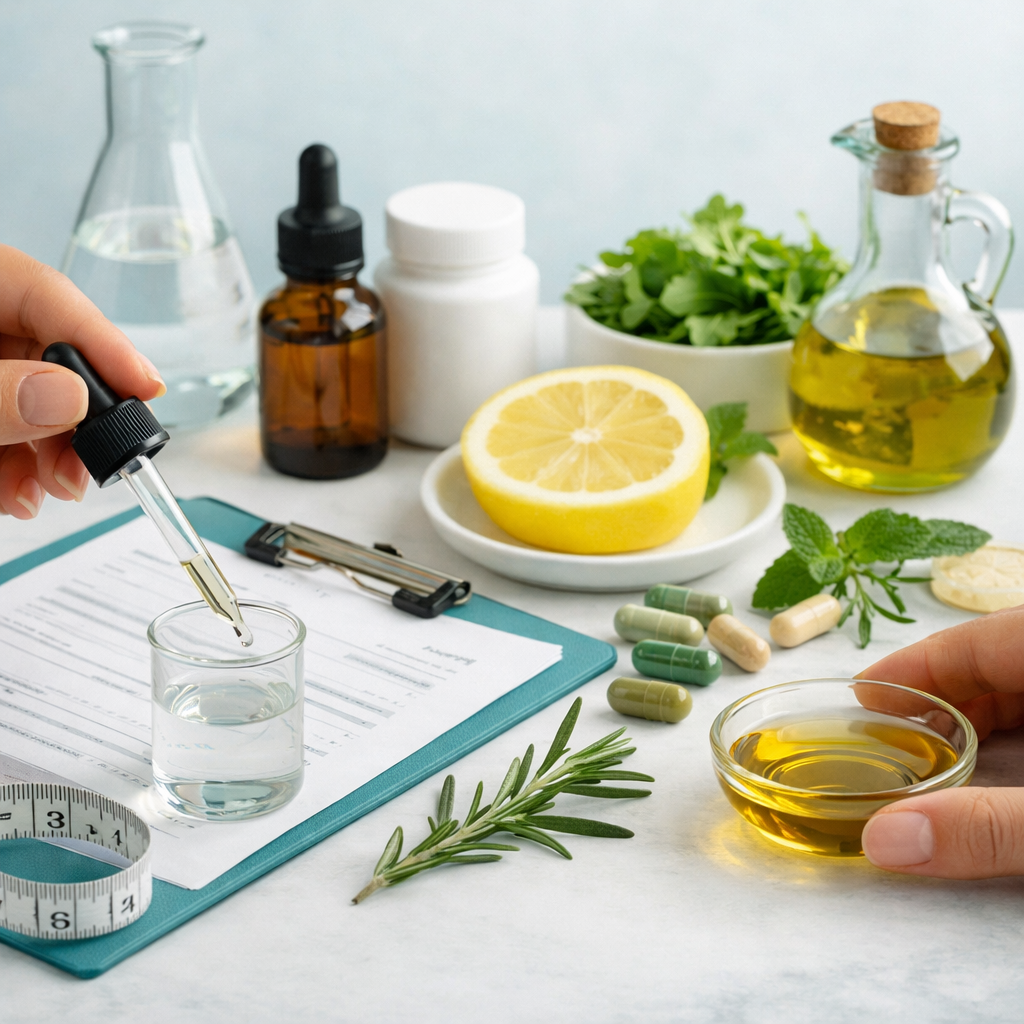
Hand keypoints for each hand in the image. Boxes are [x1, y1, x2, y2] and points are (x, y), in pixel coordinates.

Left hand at [0, 244, 164, 517]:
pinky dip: (15, 467)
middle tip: (94, 465)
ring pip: (30, 401)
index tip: (146, 388)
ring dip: (48, 456)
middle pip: (47, 355)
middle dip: (76, 420)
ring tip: (51, 492)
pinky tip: (19, 494)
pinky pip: (4, 428)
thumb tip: (69, 398)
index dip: (105, 343)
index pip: (49, 293)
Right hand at [858, 607, 1023, 878]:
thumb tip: (885, 840)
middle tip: (890, 724)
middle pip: (1002, 653)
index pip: (980, 639)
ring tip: (940, 744)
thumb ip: (988, 828)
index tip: (865, 692)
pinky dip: (1023, 722)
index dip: (916, 664)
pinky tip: (1008, 760)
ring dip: (984, 709)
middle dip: (942, 689)